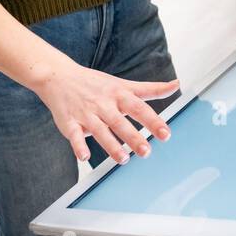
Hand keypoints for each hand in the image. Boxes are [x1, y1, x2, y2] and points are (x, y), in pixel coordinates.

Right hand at [33, 55, 177, 162]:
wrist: (59, 77)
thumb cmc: (96, 84)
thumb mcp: (124, 84)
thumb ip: (150, 89)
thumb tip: (176, 85)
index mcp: (119, 95)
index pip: (139, 108)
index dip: (153, 121)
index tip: (166, 134)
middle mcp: (103, 104)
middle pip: (120, 122)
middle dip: (133, 137)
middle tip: (147, 152)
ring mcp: (86, 113)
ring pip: (99, 130)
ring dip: (111, 145)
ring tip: (123, 159)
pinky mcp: (69, 122)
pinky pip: (74, 135)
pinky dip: (79, 145)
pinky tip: (85, 156)